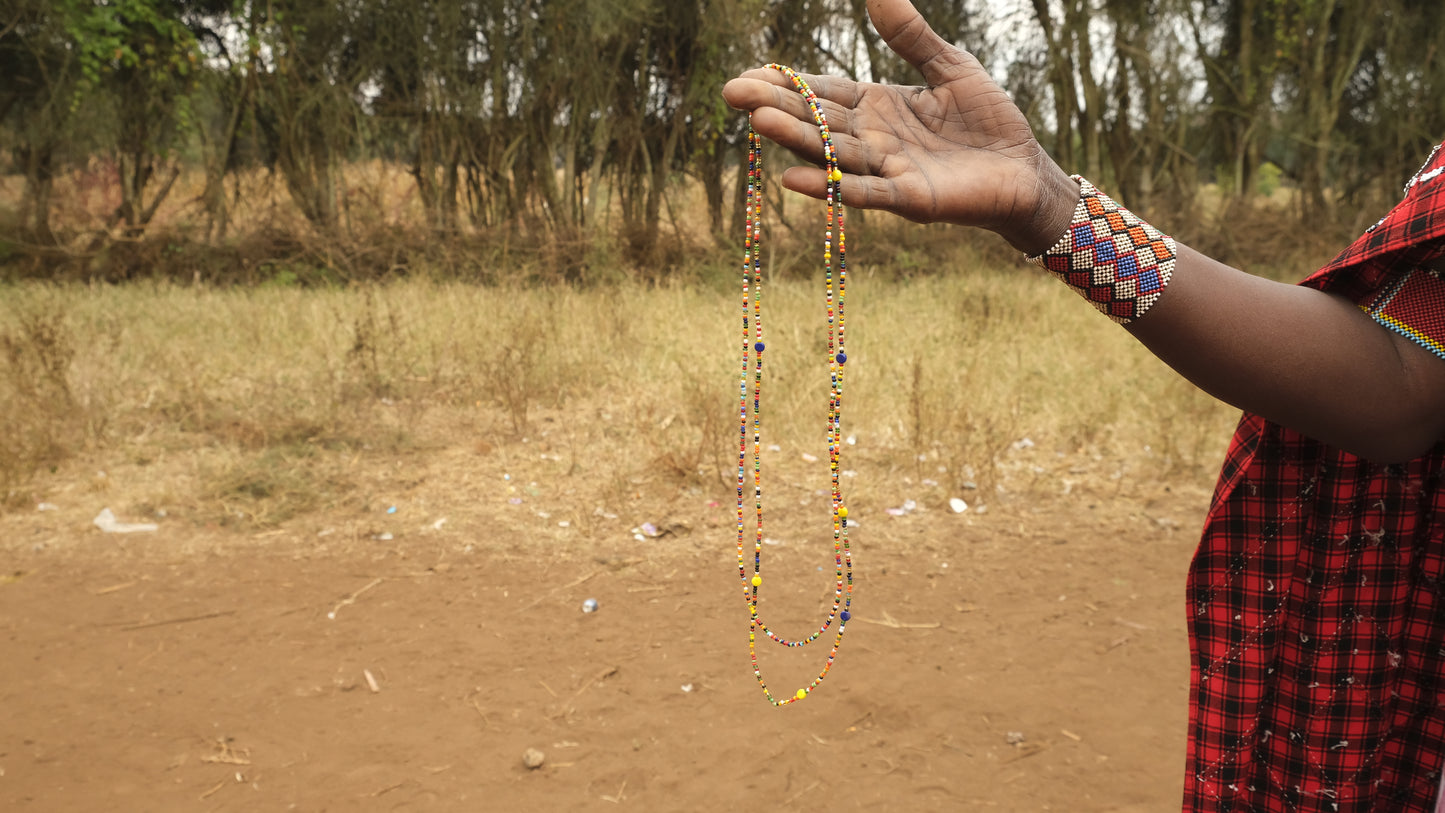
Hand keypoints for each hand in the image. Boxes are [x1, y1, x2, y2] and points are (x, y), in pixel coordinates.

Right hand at [721, 0, 1077, 253]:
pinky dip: (832, 187)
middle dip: (777, 106)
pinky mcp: (910, 199)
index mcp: (878, 106)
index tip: (749, 74)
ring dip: (797, 140)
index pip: (824, 92)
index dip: (787, 84)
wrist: (1026, 167)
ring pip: (834, 153)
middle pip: (818, 121)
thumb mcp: (950, 65)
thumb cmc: (988, 119)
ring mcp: (888, 171)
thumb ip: (912, 36)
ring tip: (760, 123)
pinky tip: (795, 179)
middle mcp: (873, 140)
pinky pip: (866, 193)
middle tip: (732, 93)